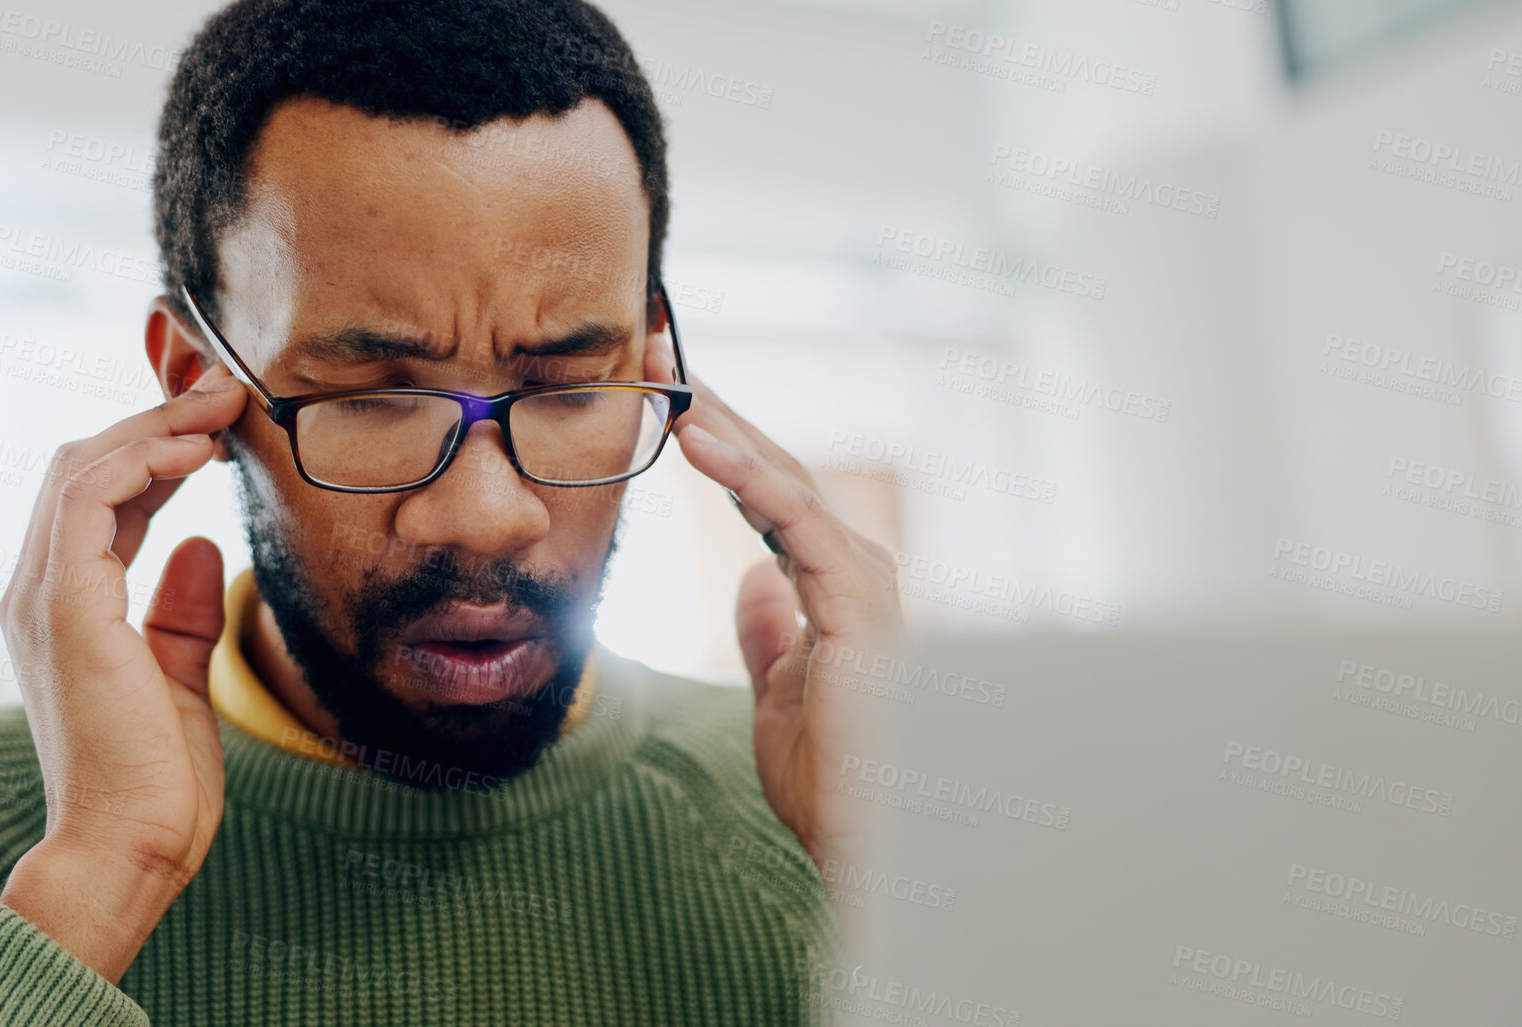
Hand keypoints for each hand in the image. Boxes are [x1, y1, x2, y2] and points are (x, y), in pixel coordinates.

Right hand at [0, 360, 246, 982]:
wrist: (127, 850)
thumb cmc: (153, 785)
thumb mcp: (180, 680)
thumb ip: (183, 613)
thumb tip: (203, 546)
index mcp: (65, 609)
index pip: (100, 499)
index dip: (155, 449)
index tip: (219, 421)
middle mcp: (40, 592)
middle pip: (84, 467)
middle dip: (154, 419)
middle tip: (223, 388)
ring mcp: (44, 597)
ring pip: (82, 469)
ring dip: (153, 427)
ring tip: (219, 404)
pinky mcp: (65, 608)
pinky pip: (88, 501)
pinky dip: (140, 461)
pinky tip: (195, 451)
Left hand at [669, 371, 901, 871]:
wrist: (868, 837)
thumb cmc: (836, 778)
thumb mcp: (778, 694)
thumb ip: (771, 631)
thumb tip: (755, 579)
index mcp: (829, 584)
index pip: (764, 490)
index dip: (713, 439)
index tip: (659, 390)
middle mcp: (852, 567)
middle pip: (773, 465)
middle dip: (711, 406)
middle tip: (653, 343)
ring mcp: (860, 580)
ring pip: (783, 477)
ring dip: (720, 421)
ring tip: (664, 372)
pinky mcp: (857, 603)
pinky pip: (793, 521)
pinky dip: (744, 475)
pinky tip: (695, 439)